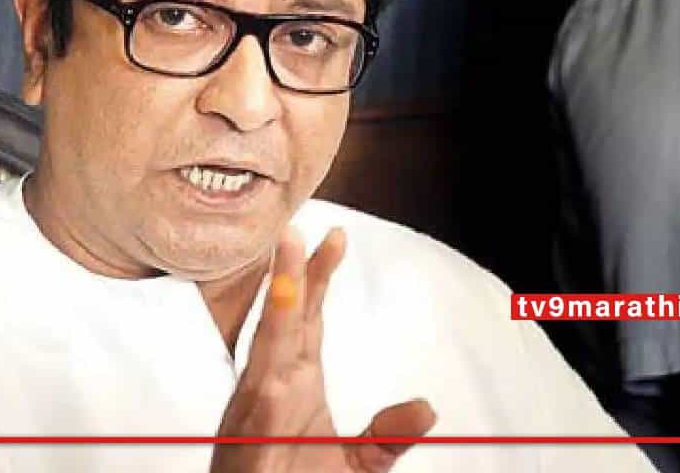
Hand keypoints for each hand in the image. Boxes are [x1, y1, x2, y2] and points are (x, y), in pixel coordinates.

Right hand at [209, 227, 436, 471]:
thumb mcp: (358, 463)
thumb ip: (389, 435)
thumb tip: (428, 407)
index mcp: (293, 385)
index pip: (306, 320)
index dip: (317, 277)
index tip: (334, 236)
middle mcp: (271, 390)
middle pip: (286, 322)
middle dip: (292, 276)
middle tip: (300, 229)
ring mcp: (256, 415)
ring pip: (267, 351)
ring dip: (278, 307)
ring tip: (288, 260)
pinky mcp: (251, 447)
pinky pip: (259, 410)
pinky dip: (266, 383)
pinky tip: (276, 359)